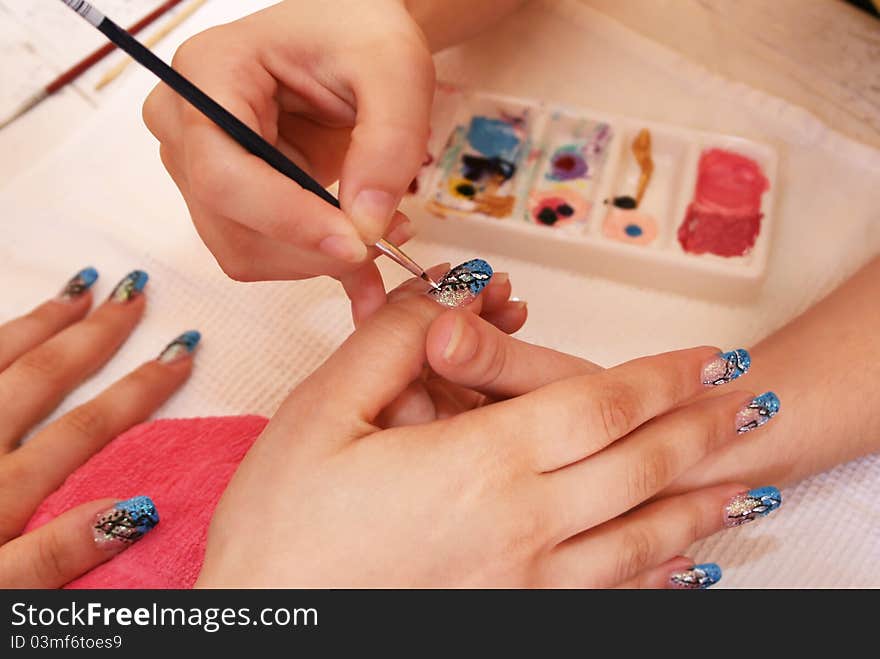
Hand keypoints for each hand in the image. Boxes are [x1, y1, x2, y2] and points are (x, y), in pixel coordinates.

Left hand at [0, 268, 196, 586]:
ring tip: (77, 288)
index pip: (89, 425)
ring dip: (41, 321)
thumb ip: (55, 556)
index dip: (142, 387)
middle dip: (97, 332)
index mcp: (0, 492)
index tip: (181, 352)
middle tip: (134, 290)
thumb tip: (136, 511)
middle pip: (45, 376)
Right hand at [143, 0, 434, 317]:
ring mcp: (199, 165)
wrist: (351, 44)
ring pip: (244, 251)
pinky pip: (263, 253)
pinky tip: (360, 242)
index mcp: (208, 73)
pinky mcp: (227, 197)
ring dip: (317, 261)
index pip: (223, 175)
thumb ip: (388, 142)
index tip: (354, 243)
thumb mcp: (394, 68)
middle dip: (313, 248)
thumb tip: (367, 226)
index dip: (287, 220)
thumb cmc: (360, 35)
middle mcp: (184, 125)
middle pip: (231, 223)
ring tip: (384, 233)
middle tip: (389, 239)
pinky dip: (314, 261)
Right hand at [198, 277, 775, 587]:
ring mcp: (526, 583)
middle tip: (748, 403)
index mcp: (481, 465)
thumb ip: (393, 340)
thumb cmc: (283, 531)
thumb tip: (452, 292)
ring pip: (641, 538)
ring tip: (743, 483)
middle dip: (700, 428)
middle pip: (639, 468)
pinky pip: (610, 596)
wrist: (263, 635)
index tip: (710, 358)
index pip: (603, 406)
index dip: (665, 376)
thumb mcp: (323, 412)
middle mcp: (523, 527)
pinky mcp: (514, 618)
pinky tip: (684, 566)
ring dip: (698, 502)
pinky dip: (659, 574)